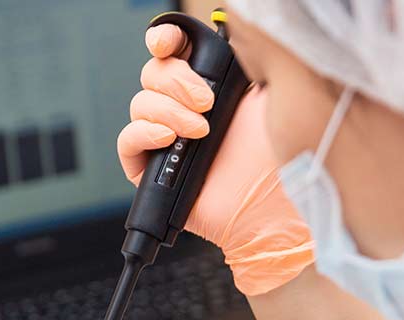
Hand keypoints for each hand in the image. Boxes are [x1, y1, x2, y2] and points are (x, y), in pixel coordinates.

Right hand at [118, 24, 314, 295]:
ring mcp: (163, 143)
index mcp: (207, 88)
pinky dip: (144, 134)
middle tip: (208, 103)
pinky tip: (170, 141)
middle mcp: (182, 112)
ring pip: (139, 104)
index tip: (169, 43)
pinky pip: (127, 141)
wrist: (266, 209)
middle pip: (151, 75)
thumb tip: (229, 26)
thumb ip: (246, 58)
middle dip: (176, 81)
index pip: (171, 53)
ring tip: (200, 133)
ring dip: (168, 112)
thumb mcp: (269, 95)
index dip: (163, 41)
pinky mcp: (148, 172)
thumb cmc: (276, 159)